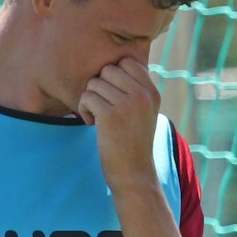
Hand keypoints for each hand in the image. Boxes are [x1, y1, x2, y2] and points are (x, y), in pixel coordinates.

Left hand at [76, 58, 160, 189]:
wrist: (134, 175)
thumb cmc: (133, 143)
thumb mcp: (144, 113)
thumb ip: (135, 89)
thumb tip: (115, 64)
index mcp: (152, 92)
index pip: (128, 62)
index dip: (113, 75)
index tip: (112, 94)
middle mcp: (143, 95)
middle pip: (108, 69)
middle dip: (100, 86)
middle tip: (102, 106)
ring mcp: (128, 104)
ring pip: (95, 82)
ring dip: (90, 99)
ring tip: (97, 117)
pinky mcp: (110, 115)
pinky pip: (87, 97)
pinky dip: (84, 110)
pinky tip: (92, 124)